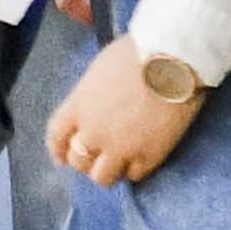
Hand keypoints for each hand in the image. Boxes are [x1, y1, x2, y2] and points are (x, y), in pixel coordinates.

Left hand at [45, 49, 202, 187]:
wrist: (174, 60)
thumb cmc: (138, 52)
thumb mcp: (100, 69)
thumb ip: (90, 95)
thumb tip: (94, 105)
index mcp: (79, 105)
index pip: (56, 137)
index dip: (58, 150)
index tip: (62, 157)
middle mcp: (93, 131)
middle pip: (78, 160)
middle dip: (84, 159)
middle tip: (97, 156)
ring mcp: (120, 147)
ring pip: (102, 177)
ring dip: (107, 170)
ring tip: (118, 161)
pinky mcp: (148, 157)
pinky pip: (134, 175)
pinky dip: (135, 168)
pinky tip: (141, 156)